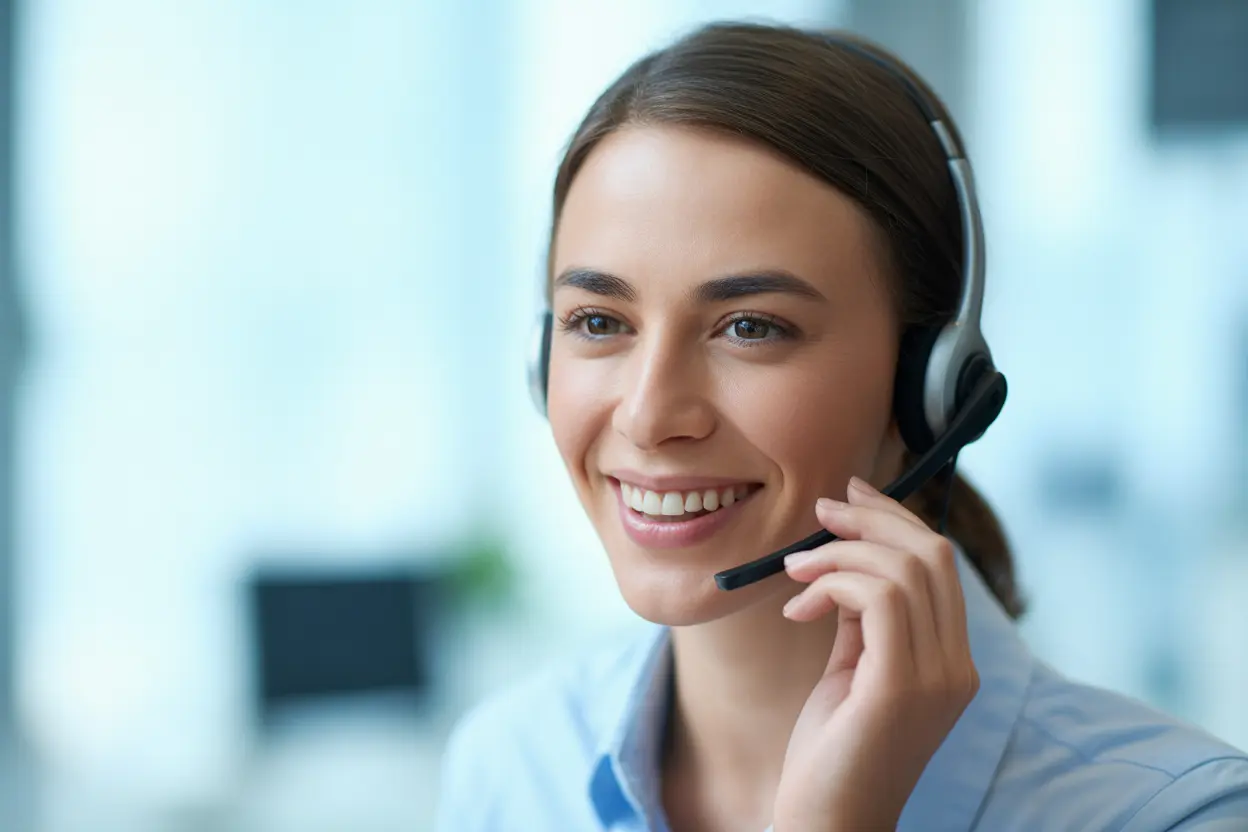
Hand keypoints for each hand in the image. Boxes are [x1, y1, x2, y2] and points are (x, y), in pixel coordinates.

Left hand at [771, 476, 978, 831]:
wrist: (825, 823)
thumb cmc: (831, 752)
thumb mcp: (852, 670)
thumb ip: (862, 618)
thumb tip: (849, 556)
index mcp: (951, 661)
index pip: (939, 564)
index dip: (895, 518)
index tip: (849, 496)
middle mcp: (956, 667)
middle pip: (931, 553)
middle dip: (871, 519)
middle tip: (819, 512)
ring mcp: (936, 678)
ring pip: (905, 568)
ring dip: (839, 552)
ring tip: (793, 572)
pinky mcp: (902, 687)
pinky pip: (880, 597)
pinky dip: (833, 583)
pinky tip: (799, 606)